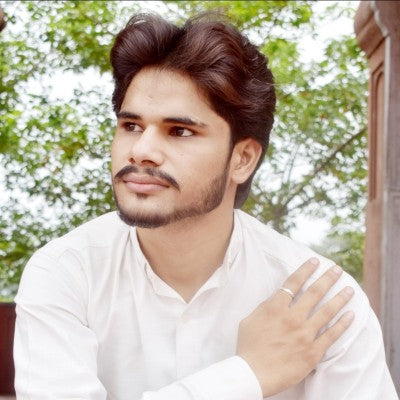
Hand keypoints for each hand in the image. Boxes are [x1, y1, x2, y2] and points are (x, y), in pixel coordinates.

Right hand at [236, 258, 354, 396]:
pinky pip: (331, 335)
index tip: (315, 261)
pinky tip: (350, 315)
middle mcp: (292, 317)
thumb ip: (265, 307)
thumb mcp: (250, 319)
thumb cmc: (248, 346)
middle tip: (337, 270)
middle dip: (327, 278)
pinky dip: (342, 324)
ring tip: (350, 289)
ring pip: (327, 311)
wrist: (253, 373)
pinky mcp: (313, 351)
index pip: (294, 283)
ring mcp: (304, 334)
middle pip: (314, 293)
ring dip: (340, 298)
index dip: (306, 270)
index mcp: (275, 307)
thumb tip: (277, 298)